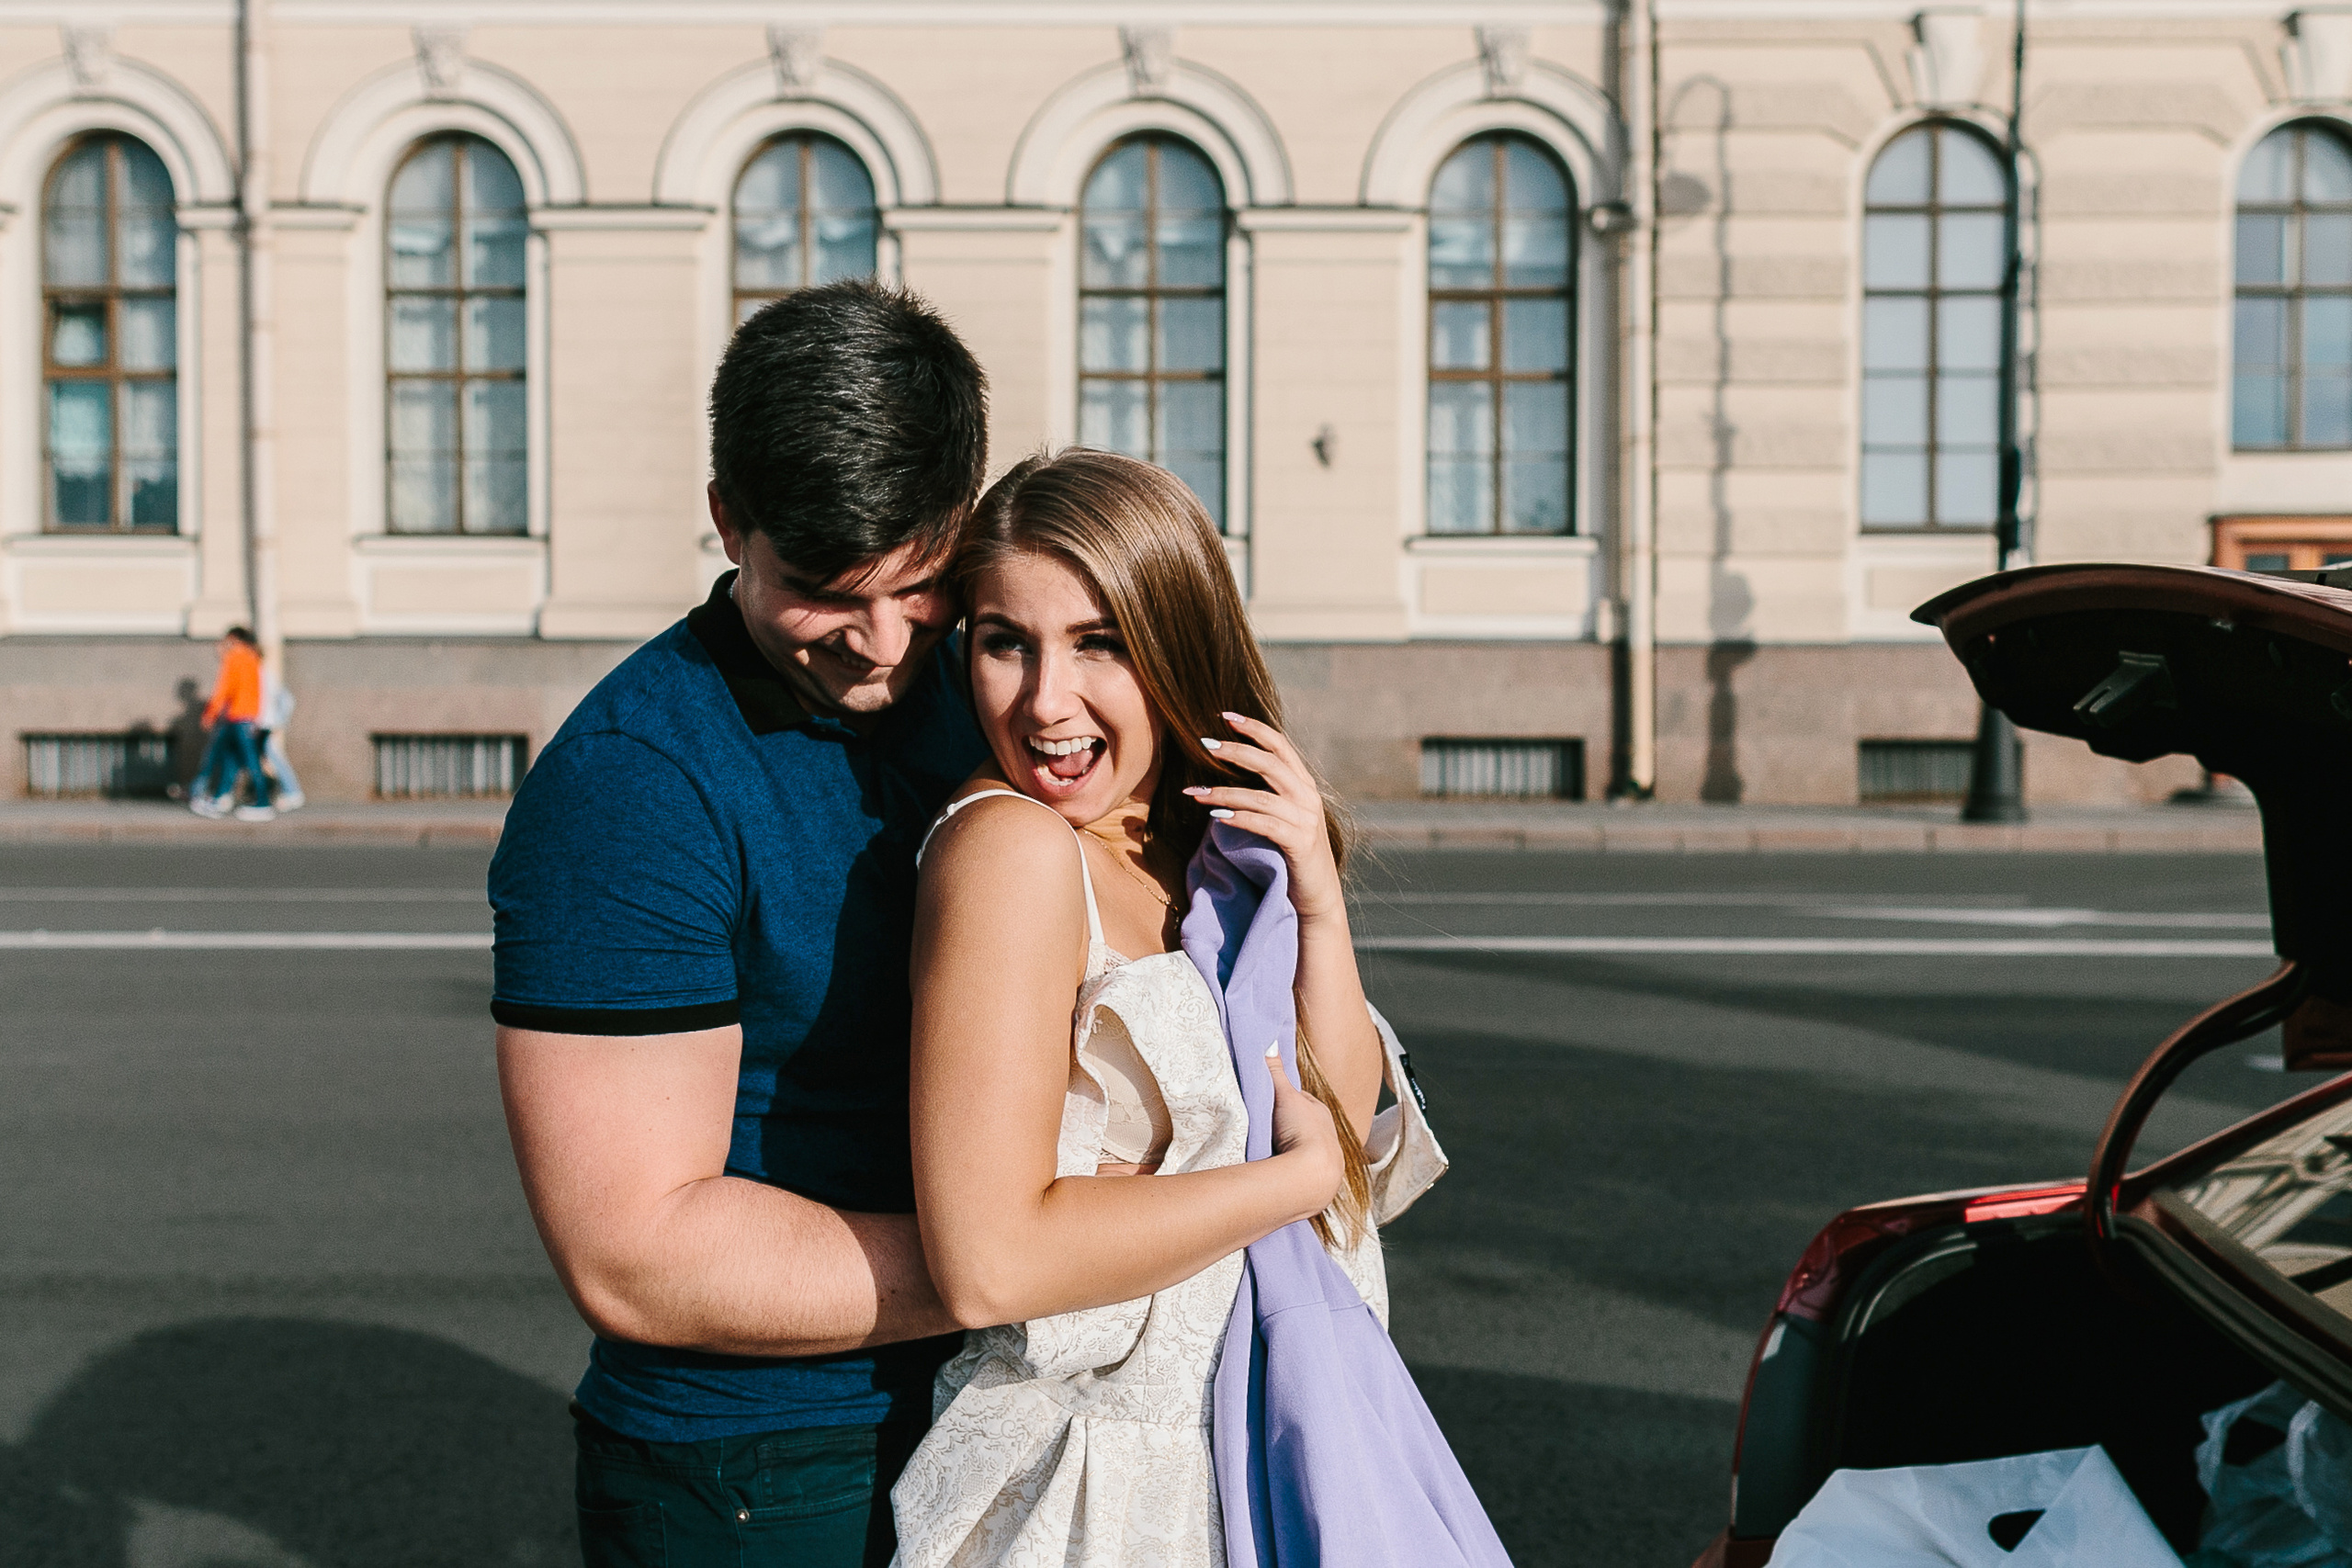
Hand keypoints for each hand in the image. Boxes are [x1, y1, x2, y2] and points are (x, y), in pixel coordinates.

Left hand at [1183, 713, 1344, 921]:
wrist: (1317, 899)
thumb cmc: (1291, 857)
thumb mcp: (1282, 819)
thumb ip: (1265, 796)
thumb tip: (1226, 778)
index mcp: (1303, 785)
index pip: (1280, 746)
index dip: (1254, 728)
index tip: (1225, 716)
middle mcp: (1308, 797)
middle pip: (1270, 763)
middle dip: (1236, 751)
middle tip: (1204, 744)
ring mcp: (1307, 820)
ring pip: (1261, 796)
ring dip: (1224, 792)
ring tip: (1195, 792)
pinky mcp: (1301, 844)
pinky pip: (1265, 824)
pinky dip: (1239, 818)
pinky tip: (1216, 818)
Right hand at [1265, 1045, 1342, 1219]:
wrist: (1313, 1174)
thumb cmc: (1303, 1131)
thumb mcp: (1285, 1096)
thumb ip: (1275, 1072)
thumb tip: (1269, 1043)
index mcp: (1321, 1113)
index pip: (1301, 1101)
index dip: (1284, 1099)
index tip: (1267, 1100)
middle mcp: (1328, 1134)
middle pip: (1302, 1124)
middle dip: (1287, 1124)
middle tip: (1265, 1124)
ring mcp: (1325, 1159)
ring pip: (1302, 1148)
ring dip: (1290, 1148)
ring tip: (1270, 1149)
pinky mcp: (1318, 1181)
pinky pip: (1301, 1169)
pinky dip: (1291, 1167)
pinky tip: (1279, 1169)